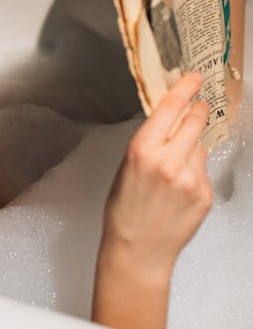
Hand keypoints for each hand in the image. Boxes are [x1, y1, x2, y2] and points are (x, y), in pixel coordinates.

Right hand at [93, 72, 212, 328]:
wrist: (138, 250)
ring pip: (201, 147)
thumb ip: (150, 143)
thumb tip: (170, 121)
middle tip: (198, 110)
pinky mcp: (204, 194)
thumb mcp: (126, 167)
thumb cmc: (124, 210)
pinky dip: (195, 174)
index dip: (185, 88)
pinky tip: (179, 192)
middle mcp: (170, 161)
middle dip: (198, 112)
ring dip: (193, 149)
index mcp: (143, 150)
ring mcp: (191, 179)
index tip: (193, 78)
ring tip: (175, 171)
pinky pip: (204, 171)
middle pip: (197, 120)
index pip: (170, 108)